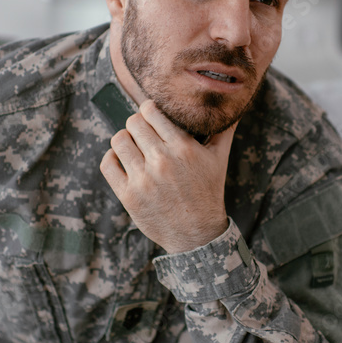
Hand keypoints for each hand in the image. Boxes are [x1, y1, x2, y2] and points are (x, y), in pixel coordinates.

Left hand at [100, 99, 234, 253]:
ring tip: (133, 147)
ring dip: (124, 140)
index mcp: (183, 148)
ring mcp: (143, 179)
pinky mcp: (129, 196)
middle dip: (137, 124)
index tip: (151, 115)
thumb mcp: (219, 160)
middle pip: (133, 123)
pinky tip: (122, 160)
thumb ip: (224, 131)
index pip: (151, 111)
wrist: (197, 234)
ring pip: (119, 140)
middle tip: (143, 133)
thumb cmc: (208, 193)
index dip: (148, 109)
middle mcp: (162, 161)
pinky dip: (112, 158)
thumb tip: (233, 108)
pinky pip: (108, 164)